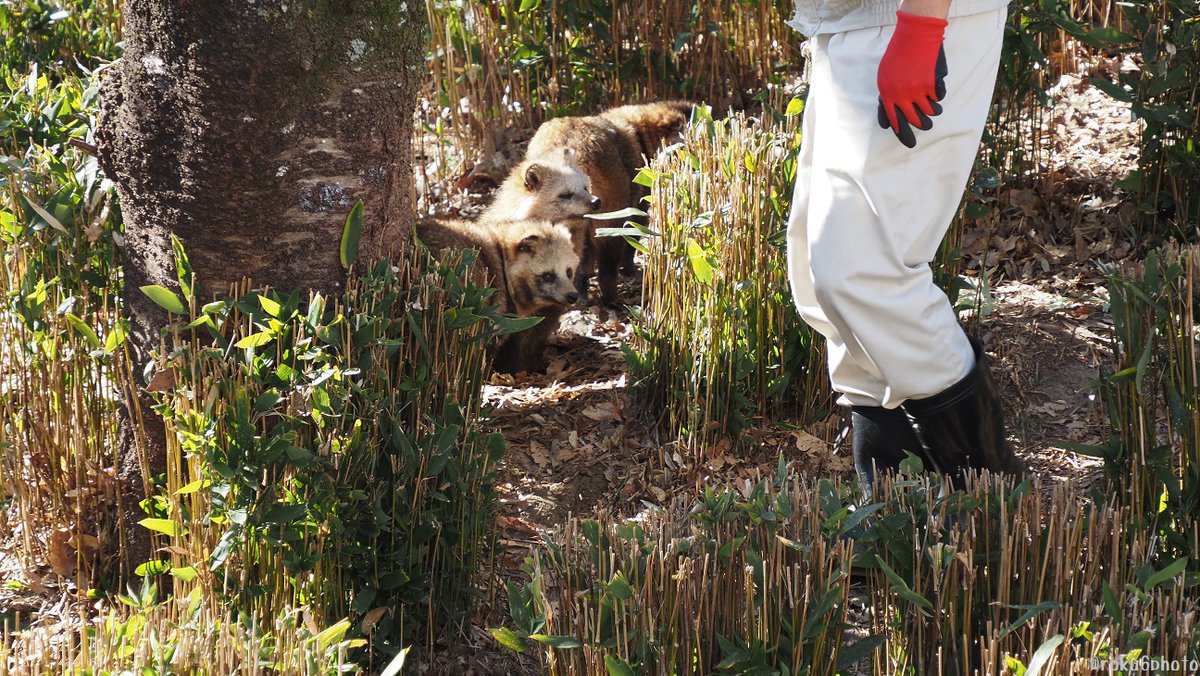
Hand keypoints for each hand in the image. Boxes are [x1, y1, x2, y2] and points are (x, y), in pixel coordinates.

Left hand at [876, 11, 948, 147]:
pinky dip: (939, 97)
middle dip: (922, 126)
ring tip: (933, 108)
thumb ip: (887, 95)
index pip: (894, 120)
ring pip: (929, 113)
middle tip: (926, 127)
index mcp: (887, 94)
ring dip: (933, 112)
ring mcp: (917, 91)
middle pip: (914, 121)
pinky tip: (936, 88)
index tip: (908, 142)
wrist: (915, 37)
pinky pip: (938, 99)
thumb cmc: (898, 55)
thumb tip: (888, 116)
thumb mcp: (885, 75)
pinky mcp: (931, 85)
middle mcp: (901, 96)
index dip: (902, 133)